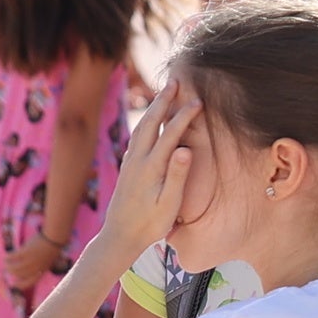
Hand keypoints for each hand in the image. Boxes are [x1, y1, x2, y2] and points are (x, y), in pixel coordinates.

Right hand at [3, 234, 60, 292]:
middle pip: (19, 275)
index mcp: (42, 271)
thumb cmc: (52, 248)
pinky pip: (13, 257)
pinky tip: (6, 257)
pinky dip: (8, 258)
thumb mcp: (47, 261)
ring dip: (8, 266)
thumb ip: (39, 267)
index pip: (29, 283)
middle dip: (12, 273)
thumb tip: (27, 269)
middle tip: (8, 269)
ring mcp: (31, 260)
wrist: (54, 238)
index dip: (20, 285)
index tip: (13, 284)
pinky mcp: (26, 252)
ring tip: (6, 263)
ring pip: (14, 268)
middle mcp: (35, 268)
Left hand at [94, 80, 200, 267]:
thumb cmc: (150, 224)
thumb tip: (185, 149)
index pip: (170, 134)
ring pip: (142, 127)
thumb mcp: (168, 204)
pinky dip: (146, 122)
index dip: (184, 116)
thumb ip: (177, 175)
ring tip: (163, 94)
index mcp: (151, 167)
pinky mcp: (128, 168)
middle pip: (151, 122)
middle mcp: (138, 160)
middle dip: (163, 101)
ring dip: (154, 108)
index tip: (198, 101)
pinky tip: (149, 122)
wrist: (119, 236)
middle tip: (175, 81)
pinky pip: (138, 137)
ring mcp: (131, 162)